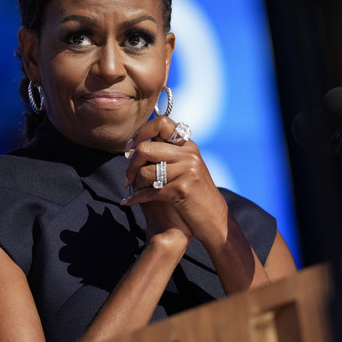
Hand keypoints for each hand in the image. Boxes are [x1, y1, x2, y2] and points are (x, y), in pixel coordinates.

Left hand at [122, 117, 229, 250]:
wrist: (214, 218)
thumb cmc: (193, 194)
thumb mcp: (185, 167)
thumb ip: (165, 153)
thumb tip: (132, 148)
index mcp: (188, 145)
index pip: (161, 123)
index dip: (141, 132)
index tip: (130, 147)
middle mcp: (189, 154)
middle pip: (145, 149)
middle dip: (130, 164)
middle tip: (127, 177)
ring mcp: (187, 171)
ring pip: (145, 172)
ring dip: (134, 184)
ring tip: (133, 190)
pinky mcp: (183, 189)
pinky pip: (150, 191)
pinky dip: (136, 198)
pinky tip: (129, 202)